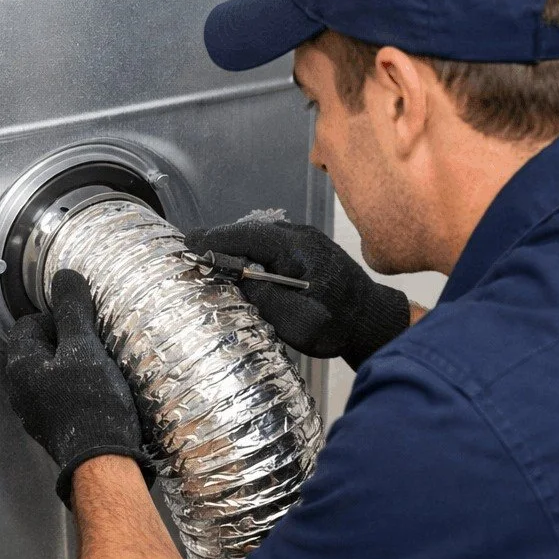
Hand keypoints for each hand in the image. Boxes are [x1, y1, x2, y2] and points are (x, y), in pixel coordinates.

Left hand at [5, 270, 146, 506]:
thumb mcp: (85, 348)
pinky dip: (69, 388)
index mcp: (19, 365)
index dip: (55, 318)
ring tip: (94, 366)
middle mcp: (17, 389)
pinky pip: (53, 396)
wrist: (102, 461)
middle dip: (59, 342)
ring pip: (43, 374)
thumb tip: (64, 276)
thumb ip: (72, 311)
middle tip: (89, 344)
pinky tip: (92, 393)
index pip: (27, 324)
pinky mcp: (49, 428)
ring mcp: (32, 412)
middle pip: (33, 350)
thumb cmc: (91, 402)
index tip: (82, 324)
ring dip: (65, 366)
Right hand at [185, 220, 410, 369]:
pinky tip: (238, 269)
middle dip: (218, 243)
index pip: (245, 235)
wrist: (373, 321)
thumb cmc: (340, 325)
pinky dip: (249, 255)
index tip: (186, 244)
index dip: (212, 239)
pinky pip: (269, 247)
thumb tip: (236, 279)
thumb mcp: (300, 322)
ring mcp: (304, 241)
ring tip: (207, 262)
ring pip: (258, 240)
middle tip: (189, 255)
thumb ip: (265, 298)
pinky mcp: (307, 252)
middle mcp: (299, 235)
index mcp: (297, 247)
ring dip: (234, 250)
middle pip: (247, 234)